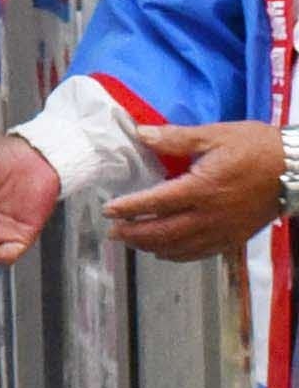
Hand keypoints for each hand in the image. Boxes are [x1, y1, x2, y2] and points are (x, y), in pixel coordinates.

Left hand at [106, 121, 285, 261]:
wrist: (298, 168)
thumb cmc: (258, 147)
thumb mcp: (216, 135)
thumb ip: (176, 137)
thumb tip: (141, 133)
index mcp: (202, 188)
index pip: (155, 204)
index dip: (128, 209)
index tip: (108, 211)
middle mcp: (210, 215)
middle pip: (162, 233)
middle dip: (133, 235)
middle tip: (113, 232)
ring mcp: (223, 230)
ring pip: (179, 248)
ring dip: (151, 247)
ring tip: (131, 242)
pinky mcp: (234, 238)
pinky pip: (199, 253)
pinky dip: (177, 255)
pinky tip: (164, 252)